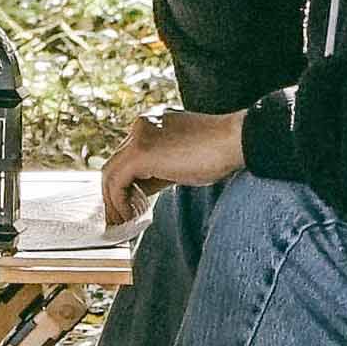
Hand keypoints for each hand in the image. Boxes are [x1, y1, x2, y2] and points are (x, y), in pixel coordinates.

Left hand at [98, 108, 246, 231]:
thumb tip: (140, 192)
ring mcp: (138, 136)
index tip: (130, 206)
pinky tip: (132, 214)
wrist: (235, 140)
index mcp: (151, 123)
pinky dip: (119, 200)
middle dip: (115, 194)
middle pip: (116, 163)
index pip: (127, 157)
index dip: (125, 184)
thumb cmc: (218, 152)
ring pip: (111, 171)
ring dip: (114, 201)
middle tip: (120, 218)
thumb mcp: (180, 162)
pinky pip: (116, 180)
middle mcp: (141, 125)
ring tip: (125, 221)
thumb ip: (158, 171)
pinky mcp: (140, 152)